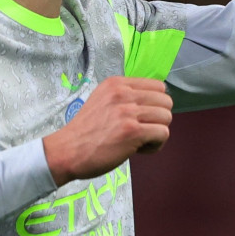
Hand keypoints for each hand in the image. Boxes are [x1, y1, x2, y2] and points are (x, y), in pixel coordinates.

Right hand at [42, 76, 172, 185]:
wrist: (67, 151)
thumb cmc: (86, 132)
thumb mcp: (103, 101)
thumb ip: (125, 97)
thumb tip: (154, 102)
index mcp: (116, 84)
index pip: (158, 85)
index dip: (155, 104)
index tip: (141, 118)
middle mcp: (123, 93)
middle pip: (166, 101)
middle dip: (159, 119)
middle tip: (142, 130)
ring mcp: (127, 112)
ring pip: (166, 117)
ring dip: (158, 132)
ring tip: (140, 141)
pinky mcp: (132, 131)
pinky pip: (163, 133)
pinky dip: (156, 145)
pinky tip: (139, 149)